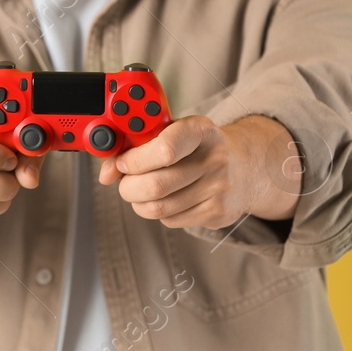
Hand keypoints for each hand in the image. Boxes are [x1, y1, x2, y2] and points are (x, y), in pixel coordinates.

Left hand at [97, 114, 300, 228]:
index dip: (134, 159)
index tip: (122, 162)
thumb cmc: (197, 147)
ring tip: (141, 191)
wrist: (246, 166)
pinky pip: (171, 220)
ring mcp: (219, 189)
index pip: (164, 148)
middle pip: (155, 185)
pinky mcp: (218, 214)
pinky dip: (159, 212)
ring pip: (159, 208)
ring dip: (139, 203)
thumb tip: (106, 173)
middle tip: (125, 182)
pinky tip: (167, 198)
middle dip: (128, 187)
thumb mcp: (172, 132)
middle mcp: (214, 159)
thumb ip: (136, 146)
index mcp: (201, 130)